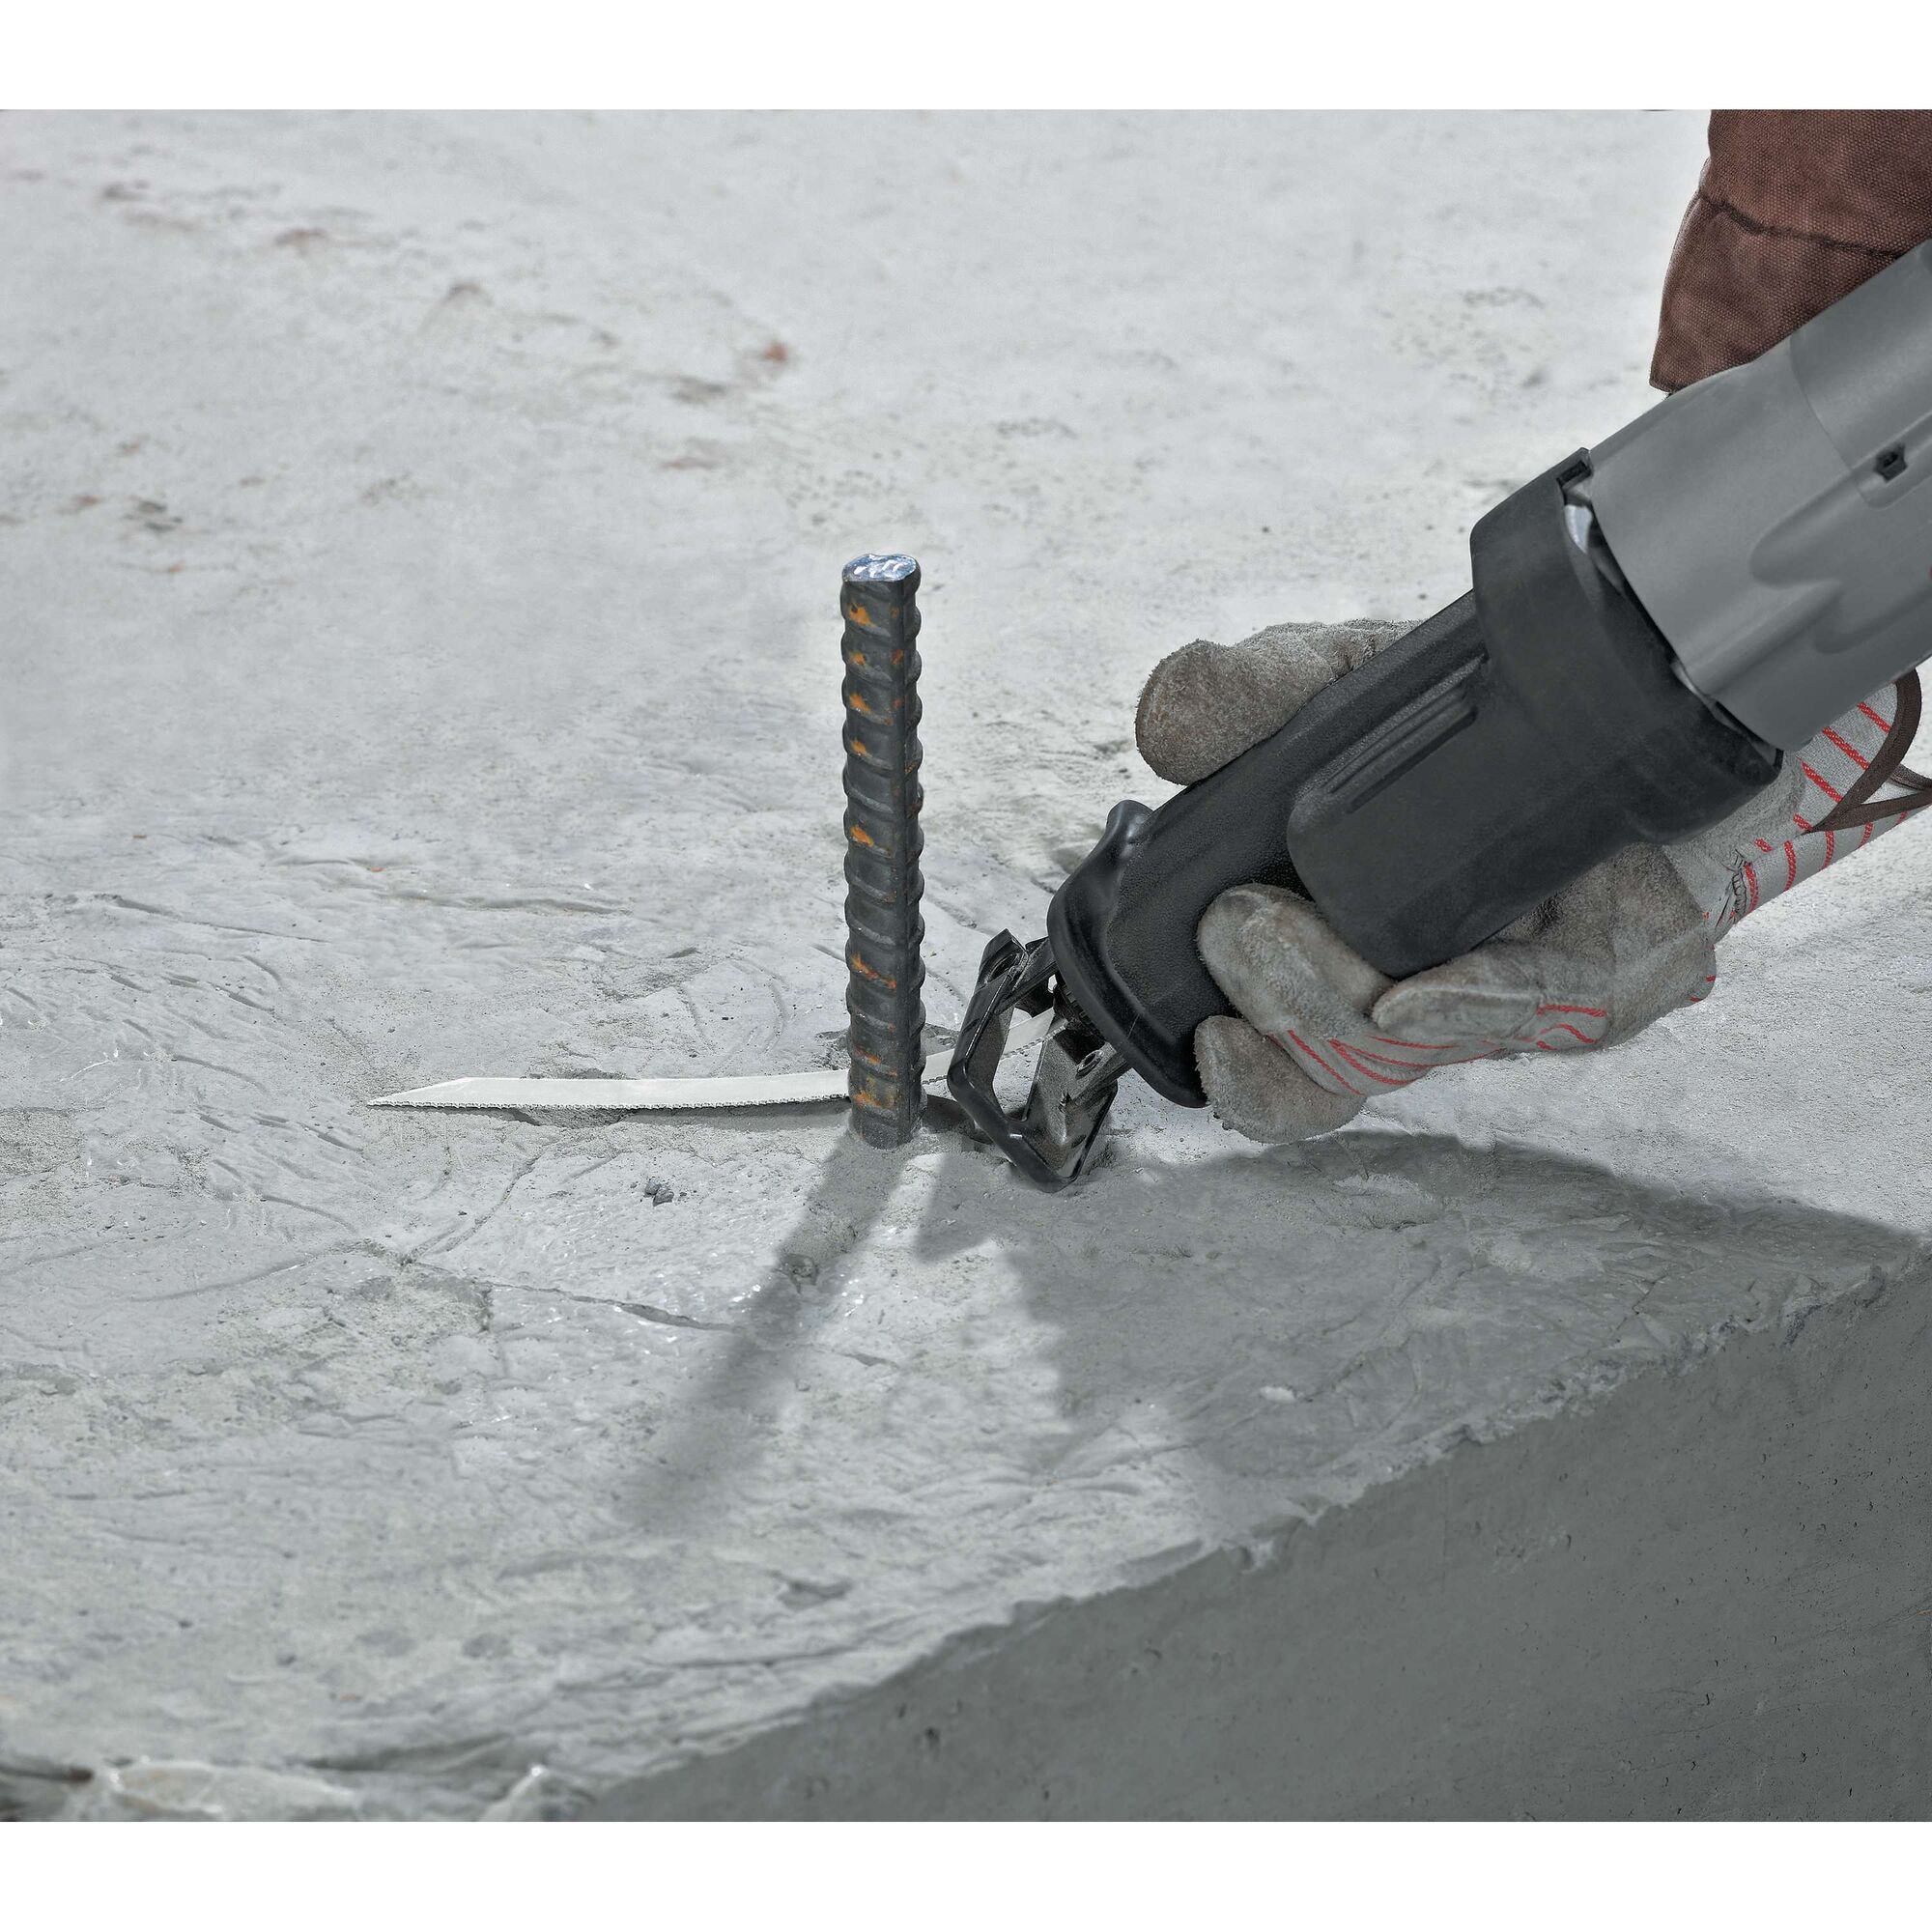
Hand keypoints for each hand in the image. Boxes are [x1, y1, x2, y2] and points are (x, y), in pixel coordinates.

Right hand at [1135, 622, 1924, 1142]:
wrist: (1656, 684)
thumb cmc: (1484, 708)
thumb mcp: (1348, 682)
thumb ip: (1252, 697)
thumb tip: (1163, 727)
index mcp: (1363, 966)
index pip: (1299, 1074)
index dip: (1251, 1085)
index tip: (1206, 1042)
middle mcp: (1446, 1000)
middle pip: (1348, 1064)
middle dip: (1275, 1006)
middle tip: (1228, 924)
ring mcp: (1533, 991)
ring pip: (1421, 1042)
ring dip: (1328, 998)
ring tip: (1260, 921)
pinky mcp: (1626, 963)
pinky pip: (1546, 1004)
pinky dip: (1466, 1000)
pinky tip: (1408, 994)